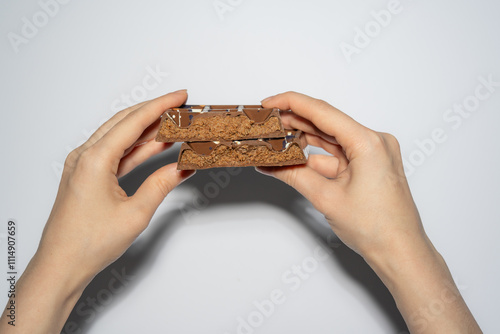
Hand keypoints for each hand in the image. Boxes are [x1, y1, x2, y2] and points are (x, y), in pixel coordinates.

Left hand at [0, 90, 193, 332]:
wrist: (62, 265)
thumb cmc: (88, 243)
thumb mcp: (135, 214)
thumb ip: (161, 185)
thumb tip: (182, 167)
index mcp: (94, 160)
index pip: (134, 122)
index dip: (161, 106)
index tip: (180, 97)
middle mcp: (85, 156)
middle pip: (125, 122)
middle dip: (155, 112)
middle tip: (180, 107)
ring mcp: (84, 165)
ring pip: (120, 136)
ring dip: (147, 129)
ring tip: (174, 125)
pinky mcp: (87, 175)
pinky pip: (115, 152)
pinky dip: (137, 147)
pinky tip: (154, 146)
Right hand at [258, 92, 480, 333]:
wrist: (399, 252)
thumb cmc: (377, 228)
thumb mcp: (326, 198)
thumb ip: (294, 175)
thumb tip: (270, 164)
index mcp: (368, 143)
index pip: (322, 112)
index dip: (291, 104)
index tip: (269, 103)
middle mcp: (374, 142)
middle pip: (326, 123)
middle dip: (294, 123)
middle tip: (266, 124)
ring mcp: (372, 153)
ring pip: (329, 139)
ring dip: (302, 140)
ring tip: (274, 141)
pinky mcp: (368, 165)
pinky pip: (336, 154)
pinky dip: (315, 156)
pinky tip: (292, 158)